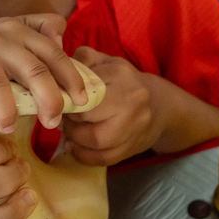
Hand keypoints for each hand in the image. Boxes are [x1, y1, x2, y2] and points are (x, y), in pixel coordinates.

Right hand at [0, 14, 87, 135]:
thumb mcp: (13, 36)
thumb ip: (41, 31)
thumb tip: (63, 36)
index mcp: (20, 31)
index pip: (53, 54)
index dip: (71, 78)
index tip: (81, 102)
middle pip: (32, 70)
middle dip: (48, 100)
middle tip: (52, 123)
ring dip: (8, 111)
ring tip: (11, 129)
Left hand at [62, 47, 162, 165]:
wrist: (159, 105)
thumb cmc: (125, 82)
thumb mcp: (106, 62)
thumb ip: (83, 59)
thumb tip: (59, 66)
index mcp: (121, 76)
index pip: (85, 93)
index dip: (67, 102)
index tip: (60, 103)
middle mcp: (132, 101)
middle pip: (89, 116)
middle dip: (70, 123)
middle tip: (63, 120)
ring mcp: (135, 127)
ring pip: (96, 142)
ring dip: (75, 140)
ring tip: (69, 133)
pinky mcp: (132, 148)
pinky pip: (103, 158)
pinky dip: (84, 156)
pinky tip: (75, 147)